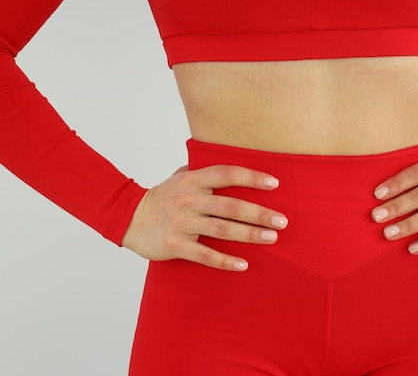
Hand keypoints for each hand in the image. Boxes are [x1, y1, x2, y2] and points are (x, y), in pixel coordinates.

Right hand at [121, 164, 287, 271]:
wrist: (128, 218)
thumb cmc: (164, 196)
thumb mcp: (181, 176)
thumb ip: (204, 170)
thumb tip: (235, 161)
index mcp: (192, 180)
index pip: (227, 174)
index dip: (252, 177)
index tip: (275, 183)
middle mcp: (188, 200)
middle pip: (230, 206)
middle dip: (259, 213)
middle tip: (282, 221)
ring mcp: (181, 223)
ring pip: (222, 230)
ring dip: (249, 235)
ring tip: (271, 238)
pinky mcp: (175, 246)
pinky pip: (205, 255)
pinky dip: (225, 261)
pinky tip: (243, 264)